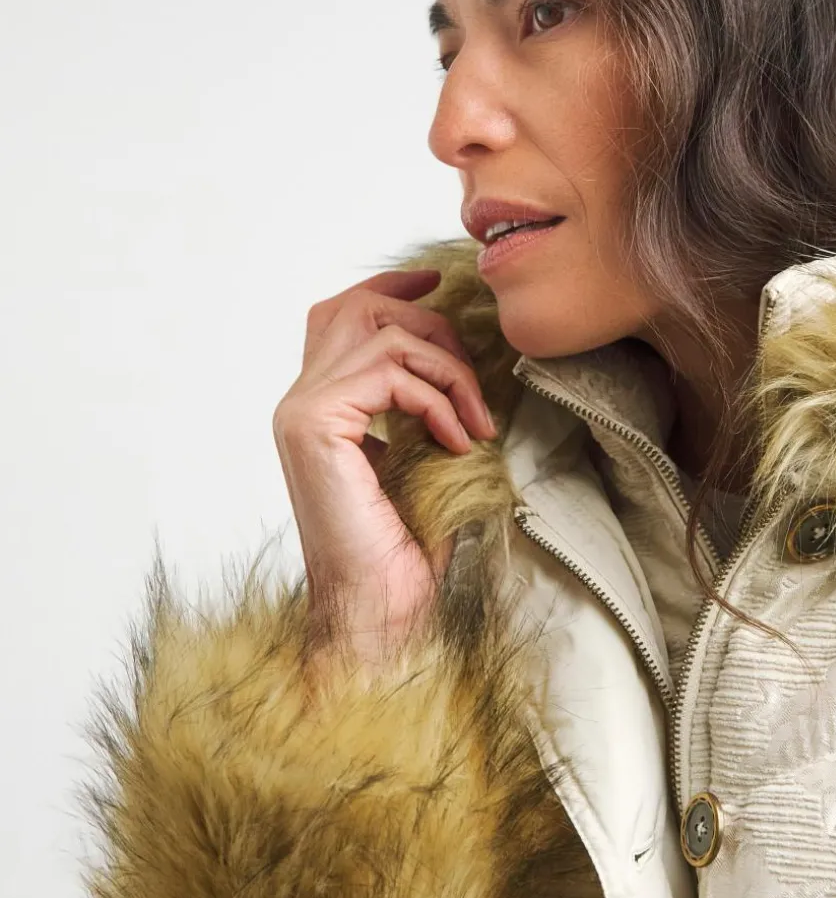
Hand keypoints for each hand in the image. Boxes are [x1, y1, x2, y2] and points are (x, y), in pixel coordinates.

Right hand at [272, 268, 497, 669]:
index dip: (391, 285)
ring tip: (475, 422)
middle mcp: (298, 403)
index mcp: (318, 409)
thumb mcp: (423, 464)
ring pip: (383, 331)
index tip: (441, 283)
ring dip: (448, 369)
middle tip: (472, 376)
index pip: (341, 314)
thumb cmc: (403, 557)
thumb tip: (468, 361)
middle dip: (431, 325)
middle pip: (359, 305)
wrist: (379, 614)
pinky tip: (458, 441)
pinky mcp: (315, 424)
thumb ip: (425, 409)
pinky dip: (437, 399)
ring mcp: (300, 411)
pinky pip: (389, 370)